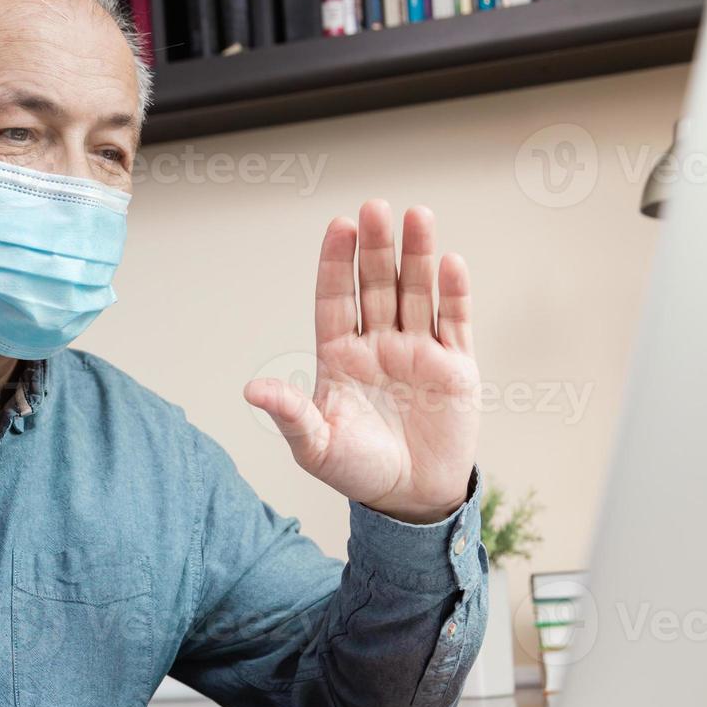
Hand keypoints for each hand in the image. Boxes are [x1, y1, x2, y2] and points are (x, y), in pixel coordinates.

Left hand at [245, 200, 478, 524]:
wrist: (410, 499)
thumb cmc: (357, 472)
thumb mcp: (316, 446)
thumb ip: (291, 414)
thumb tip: (252, 390)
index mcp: (340, 356)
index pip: (336, 299)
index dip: (336, 263)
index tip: (339, 226)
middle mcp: (378, 344)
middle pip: (376, 285)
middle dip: (376, 248)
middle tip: (375, 208)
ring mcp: (418, 351)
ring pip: (416, 292)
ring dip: (417, 256)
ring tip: (417, 216)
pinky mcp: (455, 366)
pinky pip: (454, 322)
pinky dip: (454, 294)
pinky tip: (451, 264)